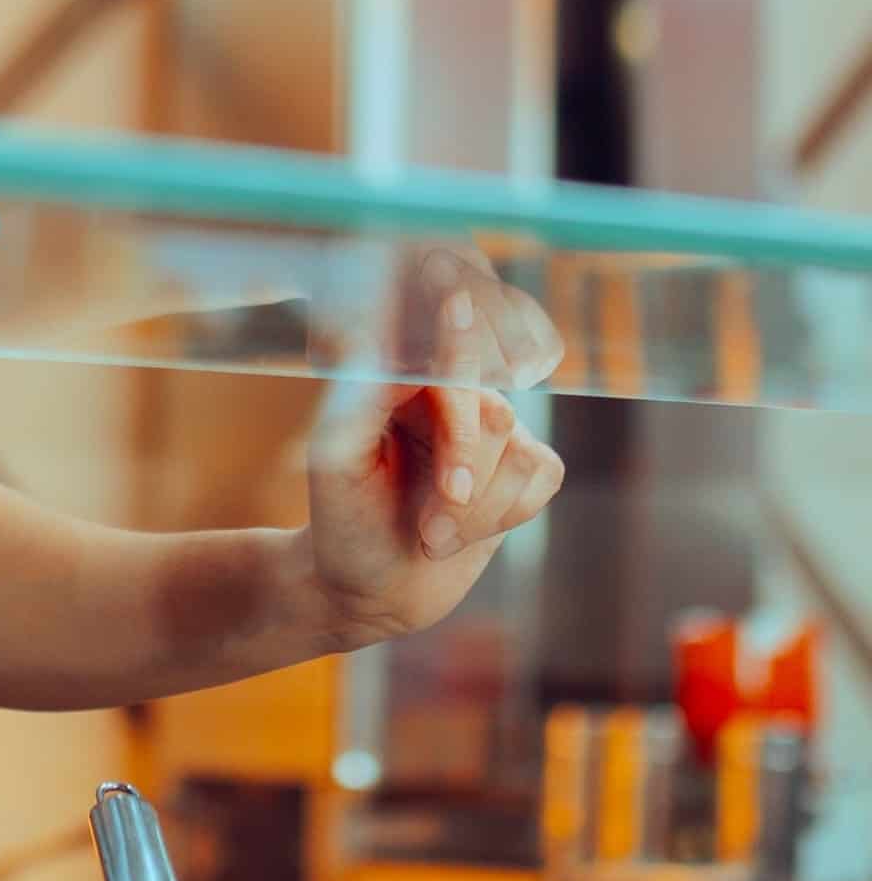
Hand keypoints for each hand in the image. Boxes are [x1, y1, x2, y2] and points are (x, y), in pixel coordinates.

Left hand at [303, 246, 565, 647]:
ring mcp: (491, 426)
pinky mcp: (523, 464)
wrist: (372, 587)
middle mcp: (448, 392)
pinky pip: (542, 473)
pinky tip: (462, 534)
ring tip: (429, 536)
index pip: (436, 353)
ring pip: (517, 449)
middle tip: (429, 529)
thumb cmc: (343, 516)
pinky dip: (504, 515)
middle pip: (486, 408)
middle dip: (463, 473)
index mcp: (396, 379)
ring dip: (476, 510)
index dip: (453, 333)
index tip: (456, 293)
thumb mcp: (337, 457)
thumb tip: (408, 356)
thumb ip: (367, 399)